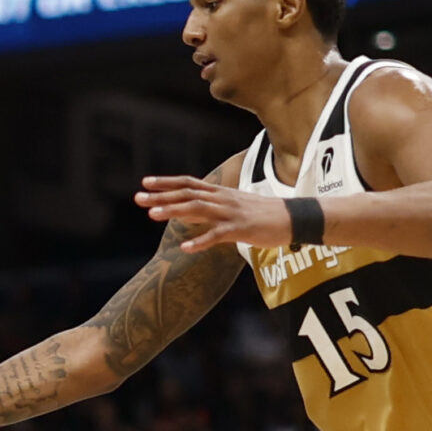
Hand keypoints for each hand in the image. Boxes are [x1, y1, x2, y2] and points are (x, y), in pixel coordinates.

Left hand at [133, 175, 289, 252]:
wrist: (293, 218)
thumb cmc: (264, 213)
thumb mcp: (235, 205)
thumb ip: (212, 207)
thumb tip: (189, 211)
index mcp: (220, 193)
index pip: (188, 183)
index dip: (166, 182)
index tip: (145, 183)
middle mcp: (222, 199)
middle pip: (187, 194)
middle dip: (161, 196)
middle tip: (138, 198)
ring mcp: (231, 213)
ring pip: (198, 210)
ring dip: (174, 211)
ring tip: (153, 215)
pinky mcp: (241, 229)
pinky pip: (217, 235)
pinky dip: (200, 241)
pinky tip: (185, 248)